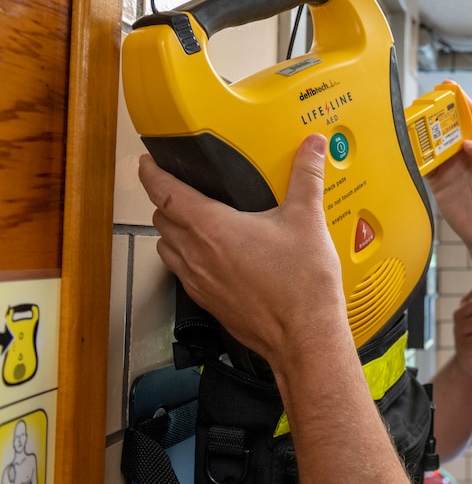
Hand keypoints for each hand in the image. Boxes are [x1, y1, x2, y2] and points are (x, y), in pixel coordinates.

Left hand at [138, 134, 347, 369]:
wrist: (304, 336)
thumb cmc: (302, 285)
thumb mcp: (307, 220)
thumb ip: (306, 177)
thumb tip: (311, 147)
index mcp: (213, 228)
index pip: (164, 192)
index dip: (152, 173)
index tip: (148, 161)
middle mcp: (197, 255)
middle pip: (161, 218)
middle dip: (165, 199)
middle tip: (180, 187)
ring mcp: (199, 281)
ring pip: (166, 247)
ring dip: (172, 231)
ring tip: (194, 221)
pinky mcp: (208, 302)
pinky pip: (182, 273)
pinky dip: (186, 258)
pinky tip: (213, 257)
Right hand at [426, 89, 471, 250]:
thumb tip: (467, 142)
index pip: (471, 117)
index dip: (460, 100)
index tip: (449, 87)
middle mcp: (465, 153)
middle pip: (448, 126)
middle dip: (437, 112)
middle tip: (425, 103)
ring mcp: (450, 166)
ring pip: (433, 142)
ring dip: (424, 131)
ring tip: (414, 120)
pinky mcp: (437, 181)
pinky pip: (424, 163)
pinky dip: (416, 154)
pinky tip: (410, 145)